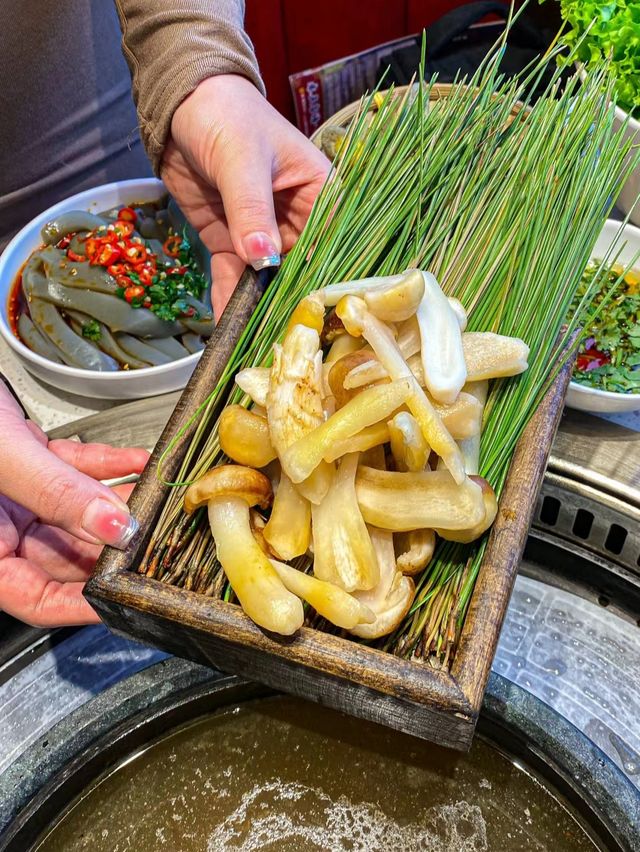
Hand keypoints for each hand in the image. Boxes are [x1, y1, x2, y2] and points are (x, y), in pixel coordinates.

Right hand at [0, 386, 147, 626]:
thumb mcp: (3, 457)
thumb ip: (56, 492)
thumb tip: (114, 526)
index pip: (36, 599)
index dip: (83, 604)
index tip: (128, 595)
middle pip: (67, 556)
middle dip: (114, 545)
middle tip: (157, 536)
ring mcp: (14, 497)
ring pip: (78, 514)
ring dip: (118, 503)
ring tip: (157, 497)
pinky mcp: (28, 462)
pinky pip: (74, 473)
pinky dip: (106, 466)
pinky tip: (137, 461)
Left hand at [161, 74, 329, 317]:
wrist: (179, 105)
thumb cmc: (225, 115)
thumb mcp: (242, 159)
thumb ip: (252, 210)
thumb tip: (264, 260)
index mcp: (319, 193)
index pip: (333, 242)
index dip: (327, 276)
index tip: (317, 311)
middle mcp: (298, 219)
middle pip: (301, 269)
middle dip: (289, 301)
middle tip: (282, 337)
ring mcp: (263, 234)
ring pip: (266, 279)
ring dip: (258, 307)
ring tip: (253, 340)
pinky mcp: (232, 241)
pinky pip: (234, 276)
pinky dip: (229, 298)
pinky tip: (226, 325)